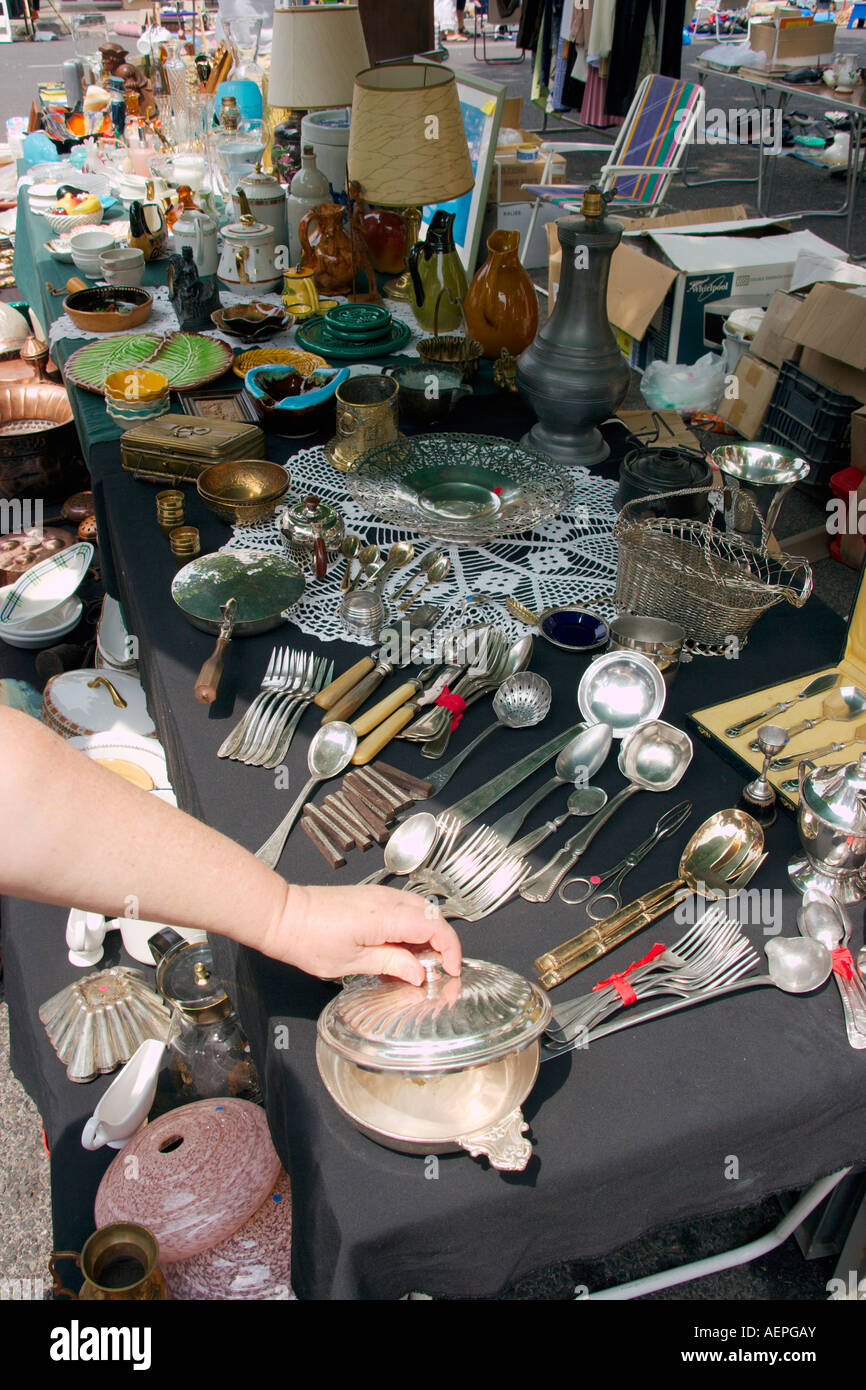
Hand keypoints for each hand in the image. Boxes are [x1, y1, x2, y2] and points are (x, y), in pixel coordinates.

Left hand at [266, 884, 461, 984]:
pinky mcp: (370, 897)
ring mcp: (379, 895)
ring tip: (416, 965)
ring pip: (419, 912)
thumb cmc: (309, 939)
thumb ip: (391, 964)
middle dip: (442, 945)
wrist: (284, 916)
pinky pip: (403, 910)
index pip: (435, 926)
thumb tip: (418, 972)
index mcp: (386, 916)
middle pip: (432, 917)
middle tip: (437, 972)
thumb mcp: (351, 963)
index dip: (450, 949)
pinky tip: (398, 951)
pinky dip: (410, 929)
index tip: (451, 971)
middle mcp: (387, 900)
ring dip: (426, 937)